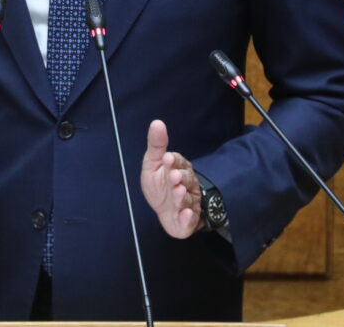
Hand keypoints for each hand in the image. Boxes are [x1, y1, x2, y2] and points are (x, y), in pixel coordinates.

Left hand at [140, 119, 201, 237]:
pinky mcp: (188, 220)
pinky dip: (188, 217)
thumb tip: (157, 122)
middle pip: (186, 180)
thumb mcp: (153, 164)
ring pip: (187, 198)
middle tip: (173, 176)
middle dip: (180, 178)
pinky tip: (185, 213)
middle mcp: (187, 184)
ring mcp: (189, 202)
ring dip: (182, 196)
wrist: (165, 213)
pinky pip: (191, 219)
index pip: (178, 162)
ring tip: (178, 192)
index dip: (173, 161)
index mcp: (178, 169)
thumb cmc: (160, 186)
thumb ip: (156, 145)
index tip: (167, 158)